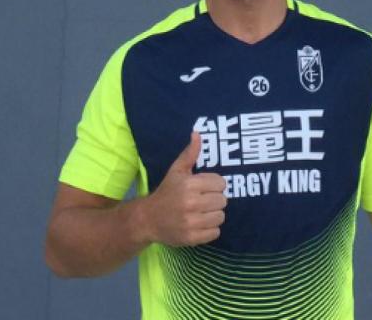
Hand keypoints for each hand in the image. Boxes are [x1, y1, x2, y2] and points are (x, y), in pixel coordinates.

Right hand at [143, 131, 226, 246]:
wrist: (148, 219)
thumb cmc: (166, 192)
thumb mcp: (176, 171)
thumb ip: (189, 154)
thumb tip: (197, 134)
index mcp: (189, 184)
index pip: (221, 183)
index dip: (214, 185)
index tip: (204, 188)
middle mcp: (191, 203)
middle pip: (223, 200)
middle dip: (214, 200)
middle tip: (202, 201)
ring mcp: (191, 222)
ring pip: (221, 216)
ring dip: (213, 215)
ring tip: (201, 212)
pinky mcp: (192, 237)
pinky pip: (216, 232)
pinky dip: (210, 229)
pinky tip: (199, 224)